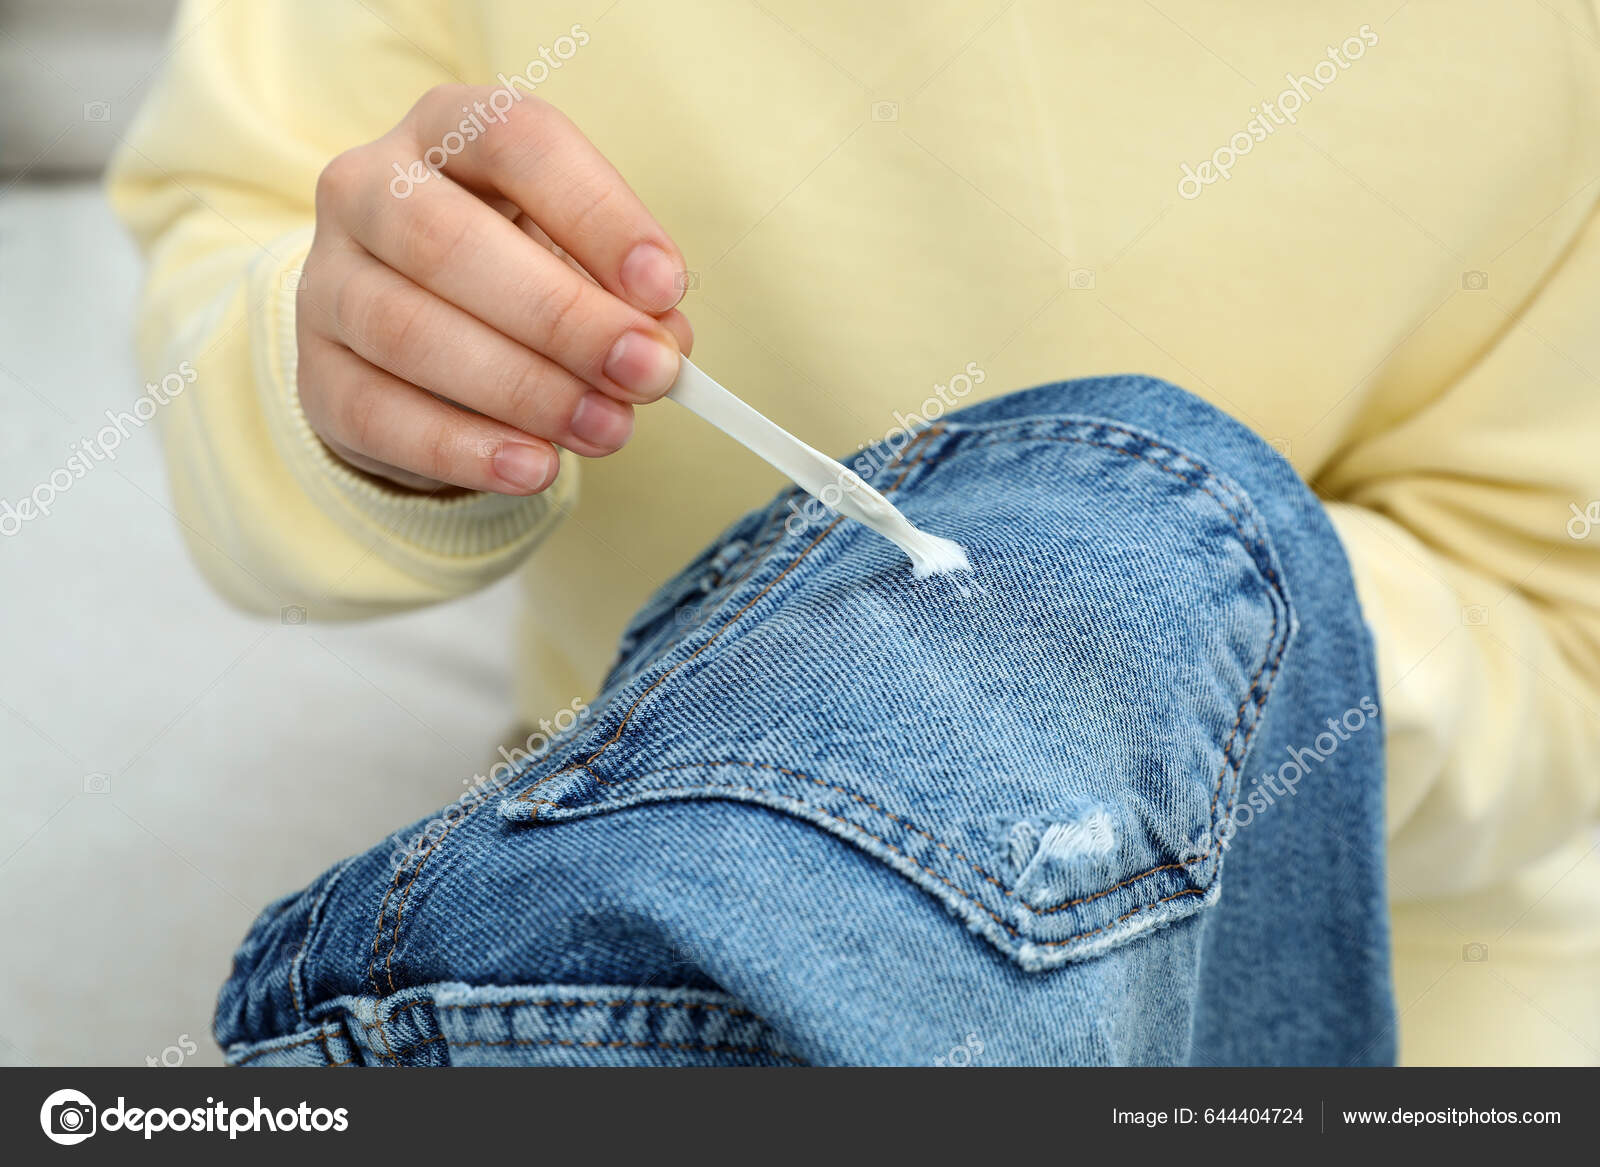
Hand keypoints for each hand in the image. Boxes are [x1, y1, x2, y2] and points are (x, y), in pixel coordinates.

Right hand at [295, 84, 691, 495]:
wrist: (412, 339)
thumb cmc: (515, 276)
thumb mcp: (577, 259)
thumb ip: (624, 293)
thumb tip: (665, 345)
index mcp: (447, 130)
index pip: (516, 141)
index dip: (596, 213)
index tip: (664, 287)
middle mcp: (368, 189)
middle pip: (448, 242)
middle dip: (563, 317)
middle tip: (647, 373)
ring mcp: (328, 283)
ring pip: (408, 332)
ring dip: (525, 391)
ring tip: (608, 428)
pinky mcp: (316, 374)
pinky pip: (378, 415)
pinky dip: (465, 449)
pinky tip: (535, 468)